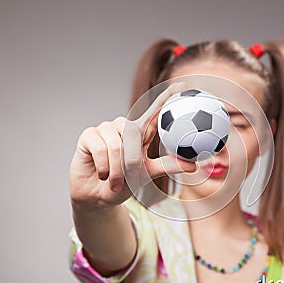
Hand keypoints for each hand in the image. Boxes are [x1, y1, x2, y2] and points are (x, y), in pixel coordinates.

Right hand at [69, 82, 196, 210]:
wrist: (98, 197)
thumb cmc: (124, 183)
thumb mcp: (148, 174)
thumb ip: (168, 166)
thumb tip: (194, 166)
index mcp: (141, 133)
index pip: (155, 112)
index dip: (167, 98)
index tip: (182, 85)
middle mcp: (124, 126)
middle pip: (134, 134)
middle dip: (134, 160)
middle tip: (131, 177)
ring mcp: (105, 129)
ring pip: (117, 145)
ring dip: (118, 169)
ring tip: (116, 182)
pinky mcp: (89, 135)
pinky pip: (100, 148)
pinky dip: (104, 167)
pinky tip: (103, 175)